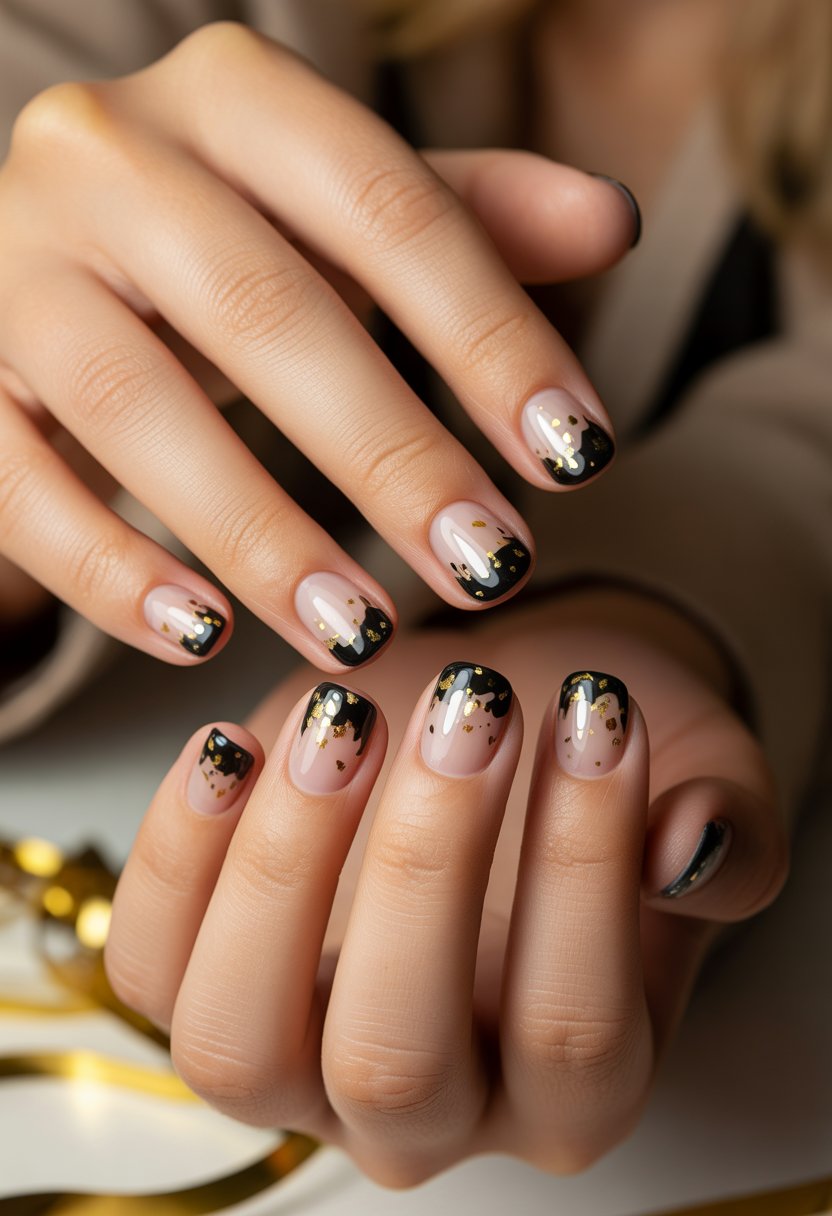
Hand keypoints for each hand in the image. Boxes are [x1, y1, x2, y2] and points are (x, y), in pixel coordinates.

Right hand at [0, 22, 637, 666]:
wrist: (53, 252)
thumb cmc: (232, 238)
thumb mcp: (346, 214)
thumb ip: (469, 216)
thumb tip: (610, 221)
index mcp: (232, 98)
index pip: (390, 209)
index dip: (493, 339)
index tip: (580, 456)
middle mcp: (106, 156)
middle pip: (267, 313)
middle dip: (392, 456)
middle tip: (491, 565)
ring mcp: (12, 265)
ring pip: (135, 407)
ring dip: (262, 535)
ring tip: (363, 630)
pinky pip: (18, 483)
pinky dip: (109, 570)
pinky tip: (203, 637)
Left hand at [105, 589, 787, 1185]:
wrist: (497, 716)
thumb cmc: (589, 756)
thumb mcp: (695, 776)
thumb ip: (725, 824)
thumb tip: (687, 849)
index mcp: (572, 1087)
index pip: (570, 1030)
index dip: (582, 868)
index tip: (592, 710)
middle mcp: (427, 1109)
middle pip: (393, 1060)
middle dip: (425, 867)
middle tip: (469, 705)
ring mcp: (297, 1063)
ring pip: (239, 1042)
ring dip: (281, 866)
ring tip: (342, 715)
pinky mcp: (204, 983)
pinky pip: (147, 963)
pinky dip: (173, 856)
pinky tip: (234, 742)